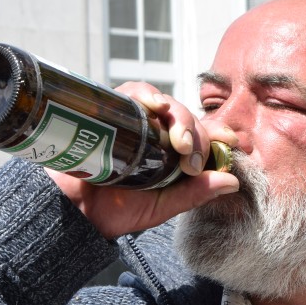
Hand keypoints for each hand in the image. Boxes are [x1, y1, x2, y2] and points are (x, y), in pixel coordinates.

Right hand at [49, 85, 239, 238]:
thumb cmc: (113, 212)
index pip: (201, 136)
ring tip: (181, 143)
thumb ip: (194, 194)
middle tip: (193, 161)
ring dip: (180, 118)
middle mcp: (155, 134)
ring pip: (167, 104)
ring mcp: (134, 121)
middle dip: (199, 136)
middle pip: (187, 119)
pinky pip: (135, 92)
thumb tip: (233, 182)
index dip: (219, 134)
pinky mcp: (112, 110)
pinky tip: (157, 106)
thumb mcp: (161, 207)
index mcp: (170, 155)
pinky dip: (149, 94)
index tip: (234, 142)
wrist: (71, 213)